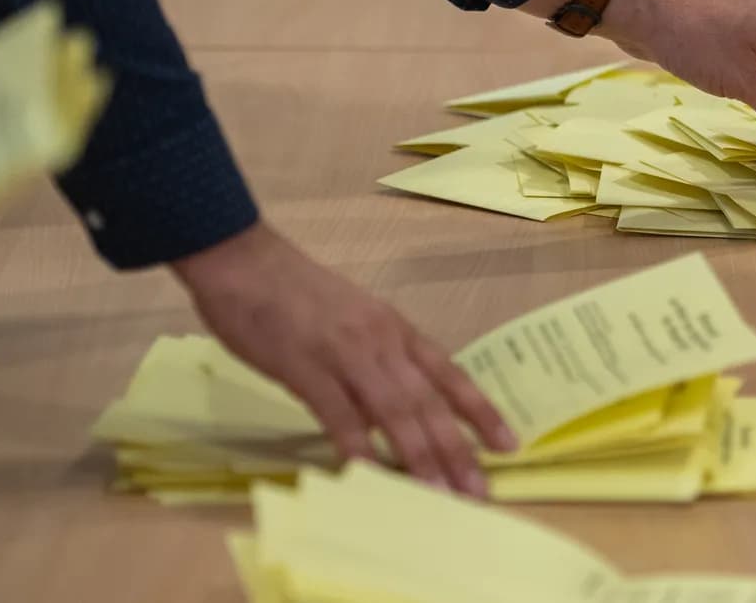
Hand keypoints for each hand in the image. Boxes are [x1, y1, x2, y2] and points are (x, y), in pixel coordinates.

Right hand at [170, 222, 514, 495]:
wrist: (245, 261)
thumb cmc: (295, 293)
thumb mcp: (353, 320)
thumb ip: (375, 362)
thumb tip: (390, 413)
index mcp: (395, 330)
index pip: (449, 374)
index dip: (480, 411)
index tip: (509, 444)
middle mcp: (382, 342)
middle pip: (428, 401)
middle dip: (456, 449)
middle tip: (478, 492)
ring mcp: (345, 354)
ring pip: (394, 411)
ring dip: (419, 457)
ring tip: (438, 495)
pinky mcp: (306, 367)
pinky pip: (337, 413)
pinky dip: (356, 445)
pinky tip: (370, 475)